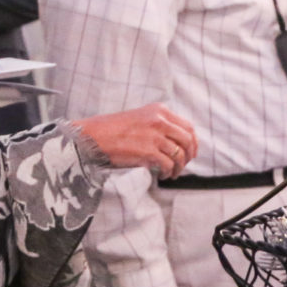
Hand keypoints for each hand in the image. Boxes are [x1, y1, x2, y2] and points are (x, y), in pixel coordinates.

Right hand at [74, 104, 198, 178]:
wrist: (93, 135)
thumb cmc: (115, 130)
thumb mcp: (141, 118)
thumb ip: (160, 125)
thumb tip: (178, 143)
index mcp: (159, 110)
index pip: (188, 127)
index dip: (193, 142)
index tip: (191, 152)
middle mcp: (159, 120)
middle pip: (187, 141)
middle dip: (189, 156)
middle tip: (184, 165)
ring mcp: (154, 135)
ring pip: (179, 154)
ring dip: (179, 167)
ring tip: (173, 173)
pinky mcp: (148, 150)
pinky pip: (168, 164)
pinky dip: (169, 172)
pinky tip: (164, 175)